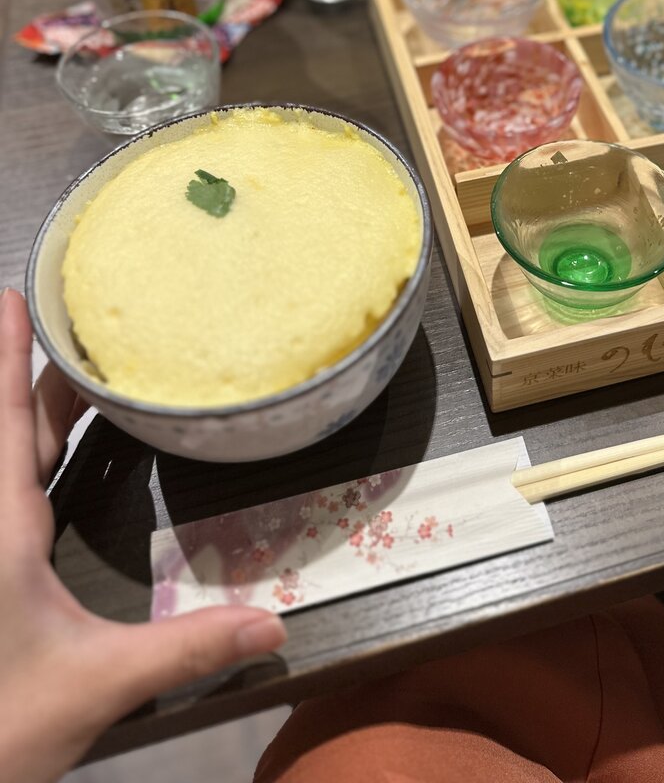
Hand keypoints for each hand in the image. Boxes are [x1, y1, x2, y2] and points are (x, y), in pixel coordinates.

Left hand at [0, 289, 286, 782]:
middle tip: (78, 323)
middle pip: (11, 432)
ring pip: (6, 462)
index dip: (8, 358)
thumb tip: (274, 623)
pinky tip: (55, 463)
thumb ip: (186, 648)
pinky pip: (9, 493)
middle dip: (42, 376)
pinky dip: (30, 458)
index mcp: (3, 530)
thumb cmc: (0, 727)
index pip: (5, 423)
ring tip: (75, 373)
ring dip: (34, 414)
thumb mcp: (97, 686)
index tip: (10, 298)